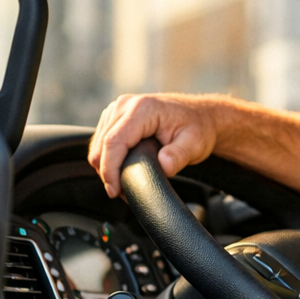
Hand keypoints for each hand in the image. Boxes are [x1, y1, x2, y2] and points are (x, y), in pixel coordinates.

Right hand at [89, 92, 221, 197]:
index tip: (115, 190)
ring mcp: (118, 109)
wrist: (201, 116)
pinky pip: (102, 140)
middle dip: (107, 172)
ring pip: (99, 144)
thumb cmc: (198, 128)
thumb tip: (165, 165)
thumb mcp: (195, 144)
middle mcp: (126, 104)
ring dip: (105, 166)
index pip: (113, 141)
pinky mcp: (116, 116)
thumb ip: (179, 155)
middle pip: (102, 144)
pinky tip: (121, 170)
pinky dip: (107, 158)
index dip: (110, 169)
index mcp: (143, 109)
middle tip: (121, 193)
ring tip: (123, 184)